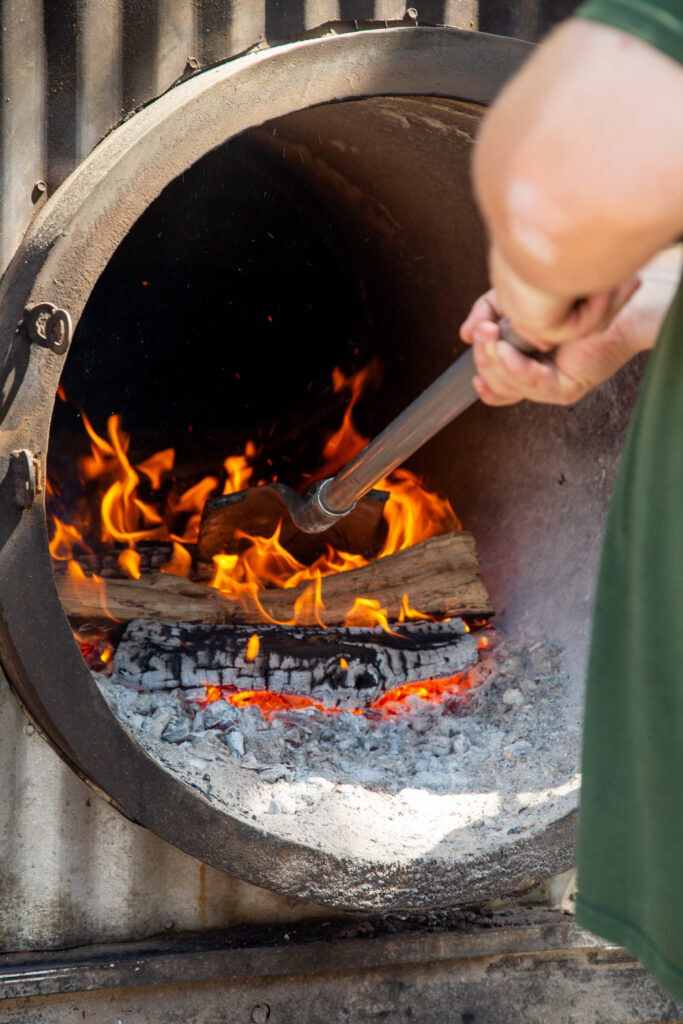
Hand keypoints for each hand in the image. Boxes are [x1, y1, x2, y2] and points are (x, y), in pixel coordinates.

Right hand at [459, 263, 675, 405]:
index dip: (481, 373)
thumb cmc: (569, 294)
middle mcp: (539, 379)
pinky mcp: (566, 388)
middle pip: (496, 382)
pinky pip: (532, 385)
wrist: (610, 293)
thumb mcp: (513, 301)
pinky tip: (506, 349)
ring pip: (508, 386)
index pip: (496, 382)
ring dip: (494, 360)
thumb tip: (464, 334)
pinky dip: (515, 368)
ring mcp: (552, 387)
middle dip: (482, 356)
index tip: (470, 355)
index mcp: (527, 363)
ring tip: (489, 335)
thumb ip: (486, 314)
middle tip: (481, 331)